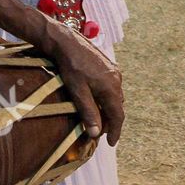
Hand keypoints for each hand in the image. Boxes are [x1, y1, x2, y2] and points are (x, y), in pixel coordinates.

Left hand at [32, 18, 124, 144]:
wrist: (66, 41)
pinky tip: (94, 101)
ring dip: (107, 109)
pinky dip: (105, 98)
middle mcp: (117, 79)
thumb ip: (88, 112)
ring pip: (114, 97)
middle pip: (117, 107)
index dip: (115, 131)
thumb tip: (96, 133)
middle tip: (98, 133)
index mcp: (111, 87)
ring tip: (95, 118)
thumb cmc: (70, 66)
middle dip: (109, 121)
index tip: (111, 143)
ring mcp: (114, 71)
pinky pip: (111, 87)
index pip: (118, 115)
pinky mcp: (108, 66)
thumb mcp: (77, 92)